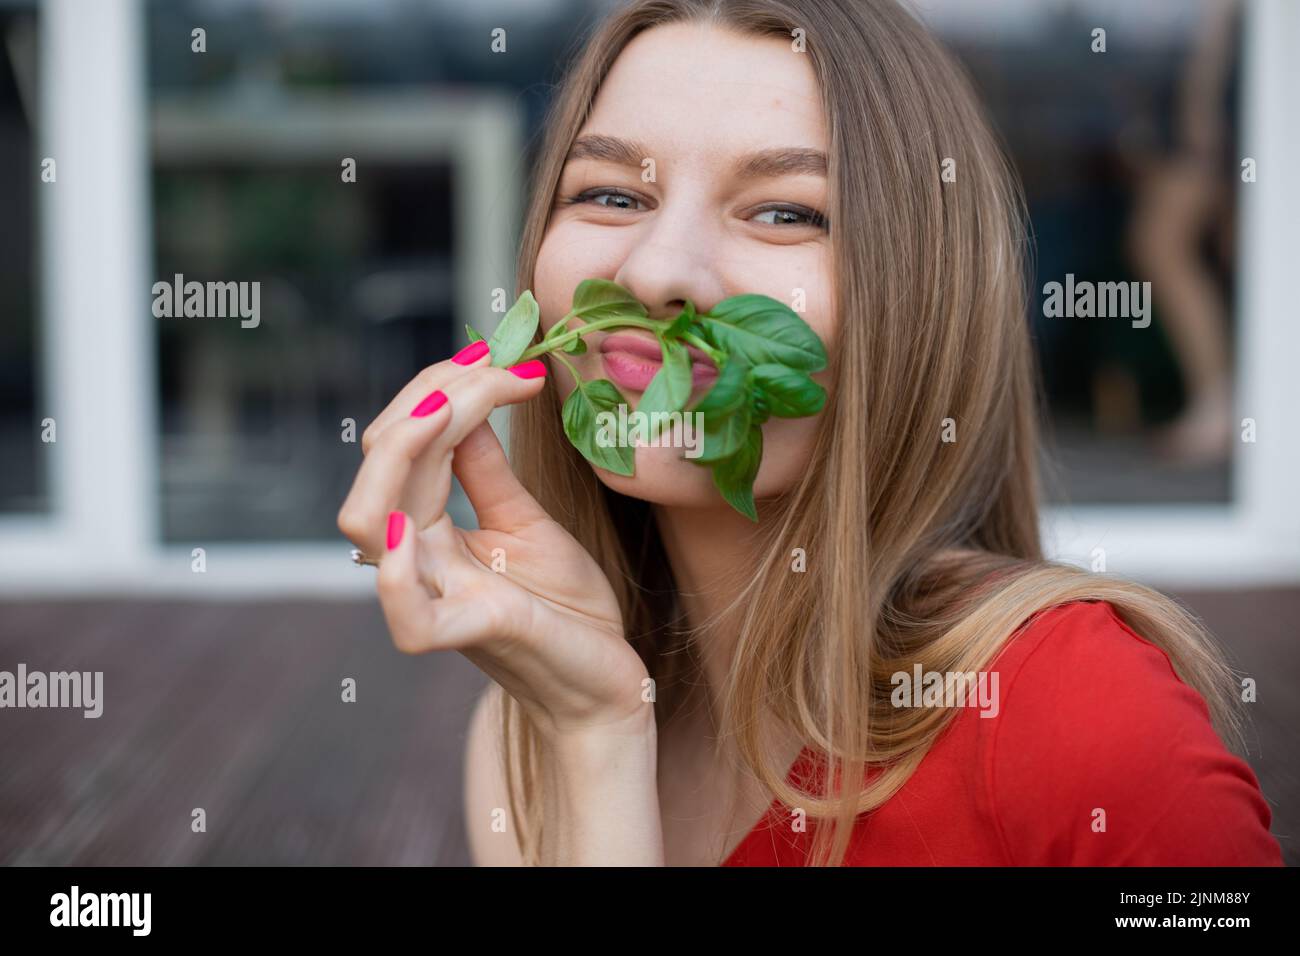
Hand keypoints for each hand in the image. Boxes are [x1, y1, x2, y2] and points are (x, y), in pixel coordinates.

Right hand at [337, 342, 652, 741]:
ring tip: (458, 408)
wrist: (606, 679)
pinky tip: (414, 522)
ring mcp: (435, 593)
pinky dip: (396, 570)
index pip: (403, 440)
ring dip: (405, 449)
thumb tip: (459, 402)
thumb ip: (483, 468)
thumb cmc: (565, 605)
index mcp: (427, 526)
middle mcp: (416, 555)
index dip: (442, 385)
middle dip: (434, 396)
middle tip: (502, 366)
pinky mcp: (469, 632)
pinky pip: (406, 614)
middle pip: (379, 461)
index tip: (506, 355)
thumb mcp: (525, 520)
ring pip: (369, 519)